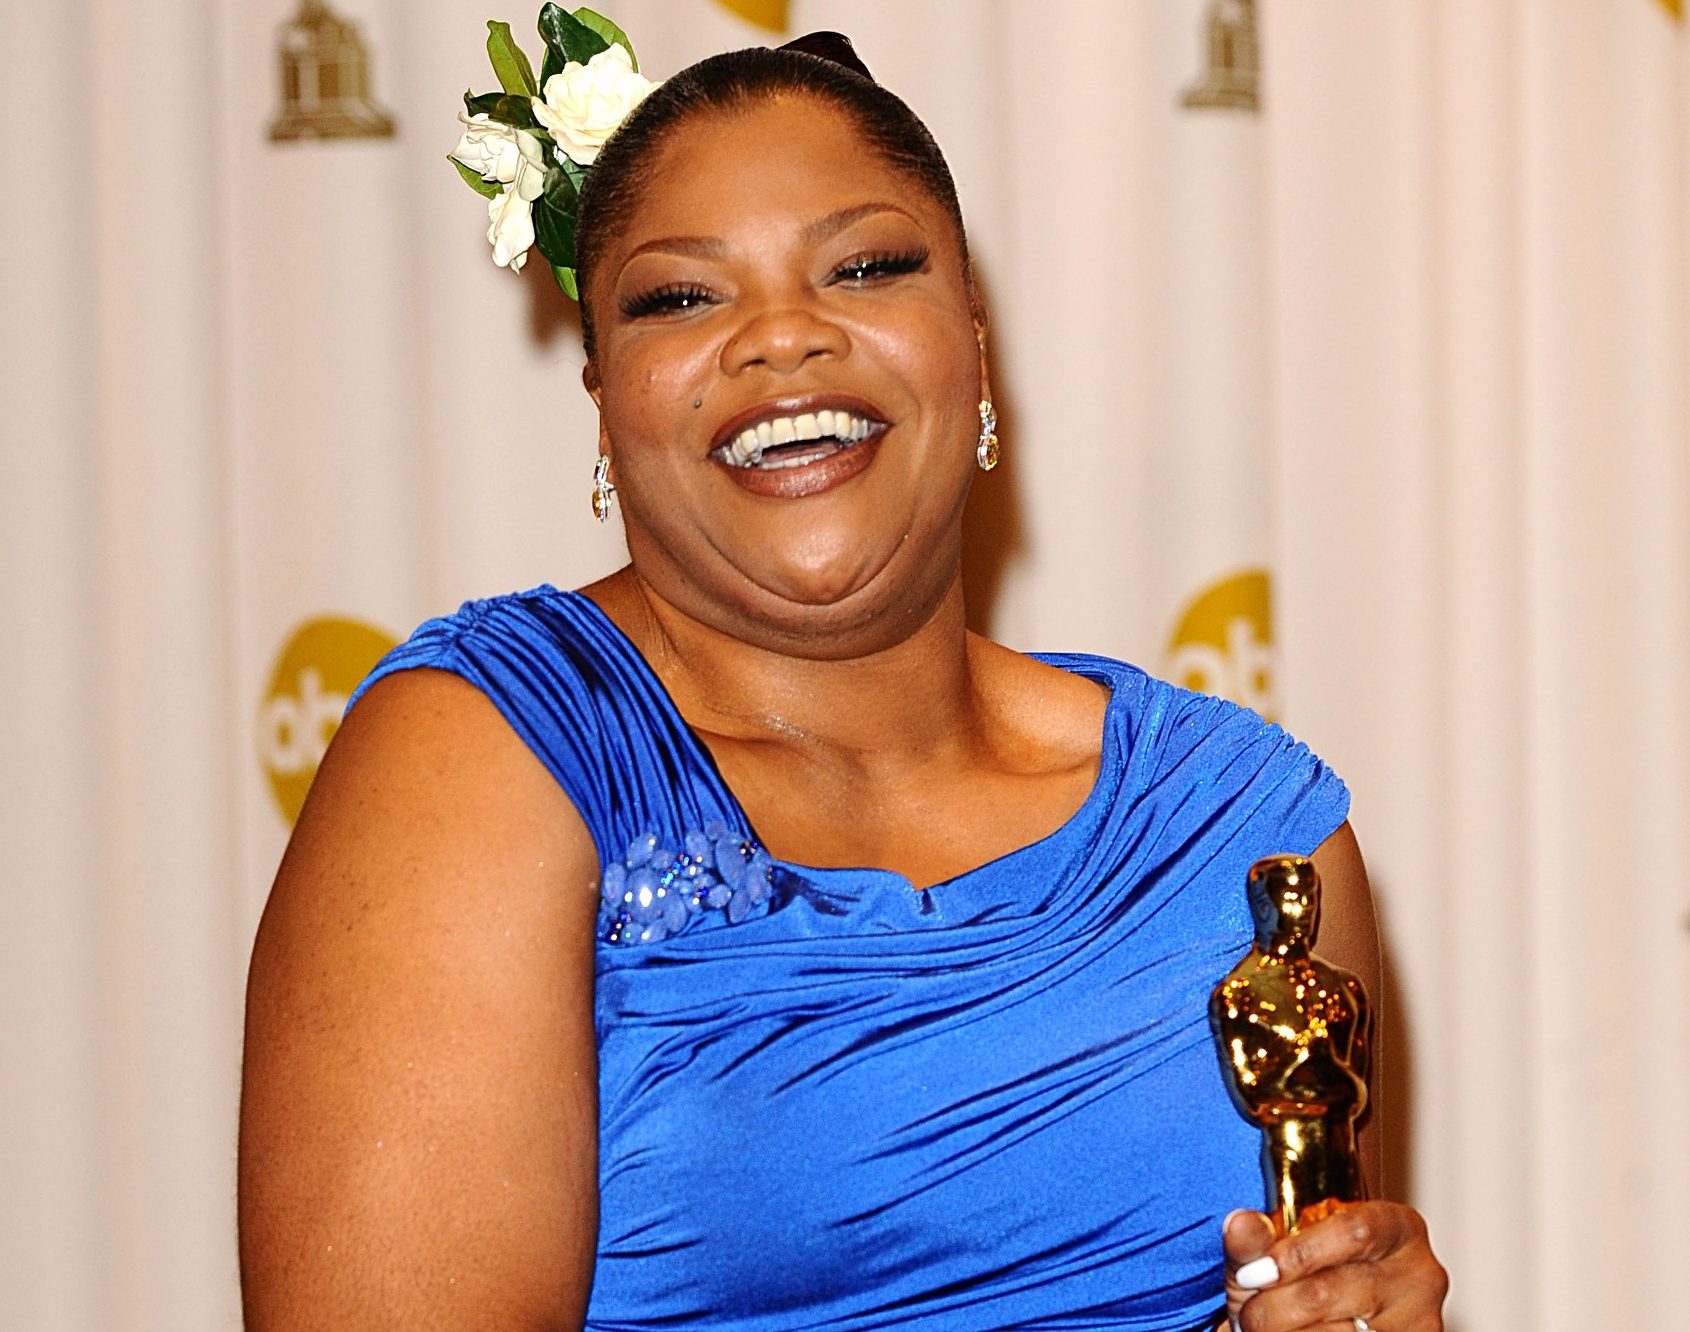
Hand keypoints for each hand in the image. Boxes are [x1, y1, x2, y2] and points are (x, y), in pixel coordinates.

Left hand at [1221, 1203, 1447, 1330]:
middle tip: (1244, 1315)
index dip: (1296, 1255)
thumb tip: (1240, 1224)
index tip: (1252, 1275)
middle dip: (1274, 1309)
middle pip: (1333, 1291)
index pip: (1353, 1232)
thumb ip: (1260, 1239)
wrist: (1339, 1314)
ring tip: (1259, 1330)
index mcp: (1397, 1226)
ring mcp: (1420, 1322)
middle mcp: (1420, 1275)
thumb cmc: (1316, 1272)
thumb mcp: (1287, 1247)